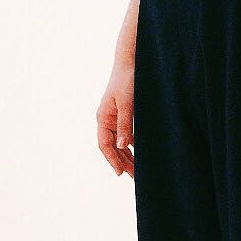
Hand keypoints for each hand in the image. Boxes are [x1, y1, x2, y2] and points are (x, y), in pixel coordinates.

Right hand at [97, 61, 134, 177]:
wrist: (130, 63)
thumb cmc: (127, 81)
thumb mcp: (127, 104)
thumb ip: (125, 125)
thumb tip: (121, 146)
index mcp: (103, 118)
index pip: (104, 145)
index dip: (112, 160)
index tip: (120, 173)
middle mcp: (105, 120)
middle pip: (111, 147)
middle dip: (121, 162)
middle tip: (134, 176)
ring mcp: (113, 118)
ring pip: (118, 142)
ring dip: (126, 156)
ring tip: (136, 170)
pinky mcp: (122, 114)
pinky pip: (124, 135)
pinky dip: (130, 145)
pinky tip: (138, 153)